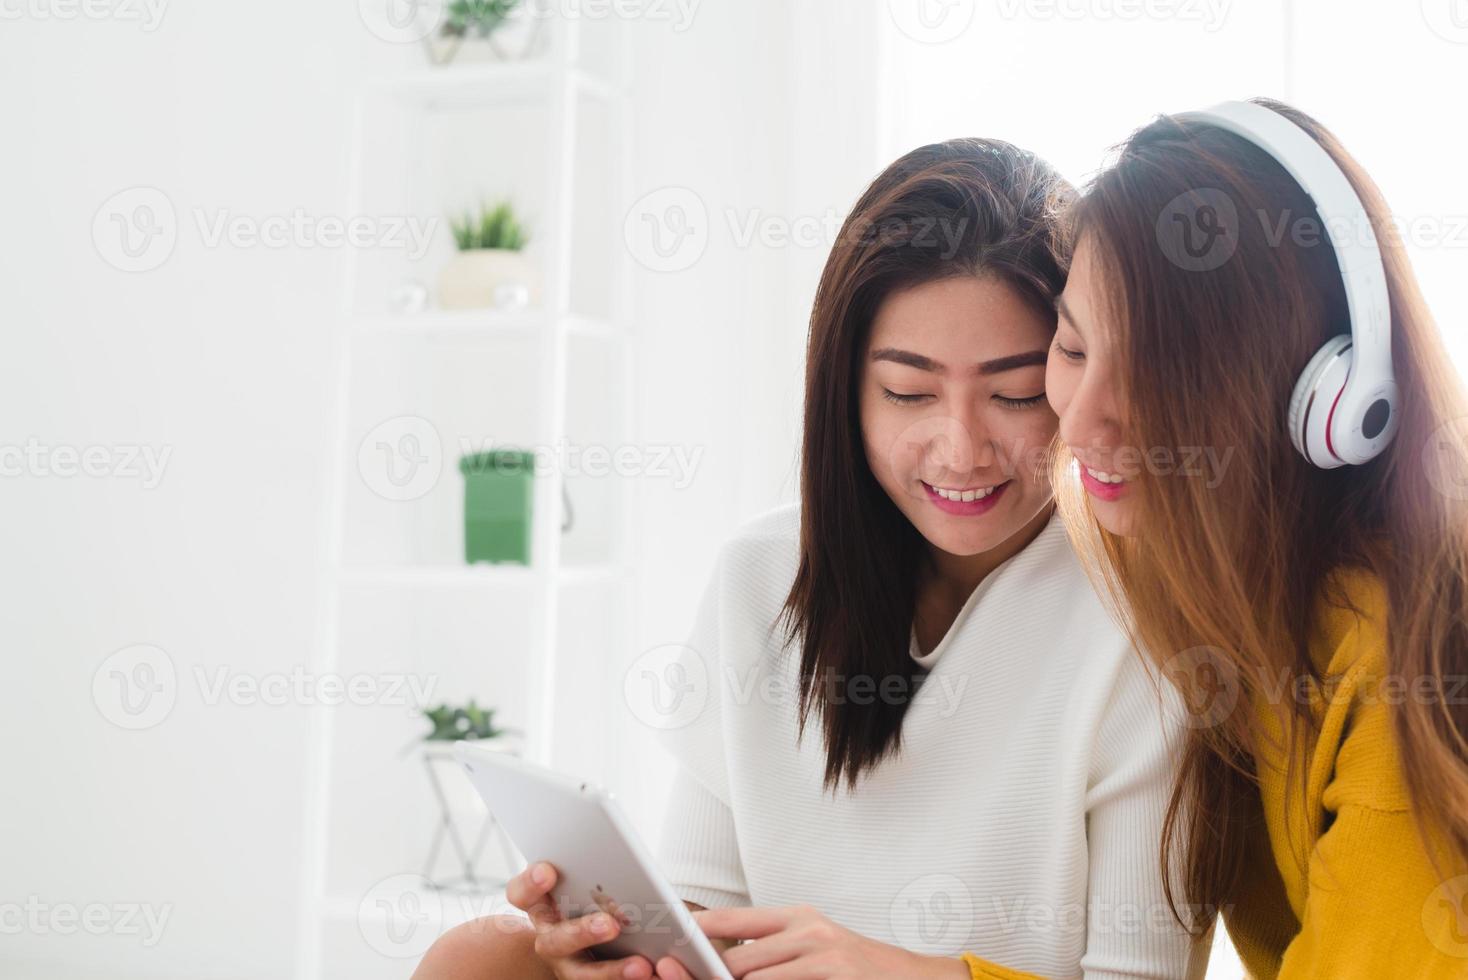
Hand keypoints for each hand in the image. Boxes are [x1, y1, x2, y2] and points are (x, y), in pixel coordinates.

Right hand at [506, 861, 656, 979]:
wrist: (600, 934)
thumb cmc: (597, 893)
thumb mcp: (589, 877)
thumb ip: (592, 870)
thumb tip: (618, 853)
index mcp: (542, 905)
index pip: (521, 894)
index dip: (530, 883)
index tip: (547, 871)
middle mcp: (550, 938)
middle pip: (554, 940)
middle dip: (582, 932)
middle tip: (610, 925)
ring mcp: (569, 965)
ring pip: (582, 974)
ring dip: (611, 971)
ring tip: (641, 965)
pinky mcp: (589, 977)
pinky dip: (627, 977)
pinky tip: (652, 970)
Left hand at [651, 905, 968, 979]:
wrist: (915, 979)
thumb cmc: (859, 970)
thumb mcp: (816, 949)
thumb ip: (774, 951)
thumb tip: (726, 962)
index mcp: (796, 917)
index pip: (732, 920)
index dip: (698, 930)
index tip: (669, 936)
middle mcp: (806, 928)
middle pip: (737, 957)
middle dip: (713, 976)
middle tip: (682, 973)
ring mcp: (821, 951)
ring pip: (754, 975)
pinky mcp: (834, 970)